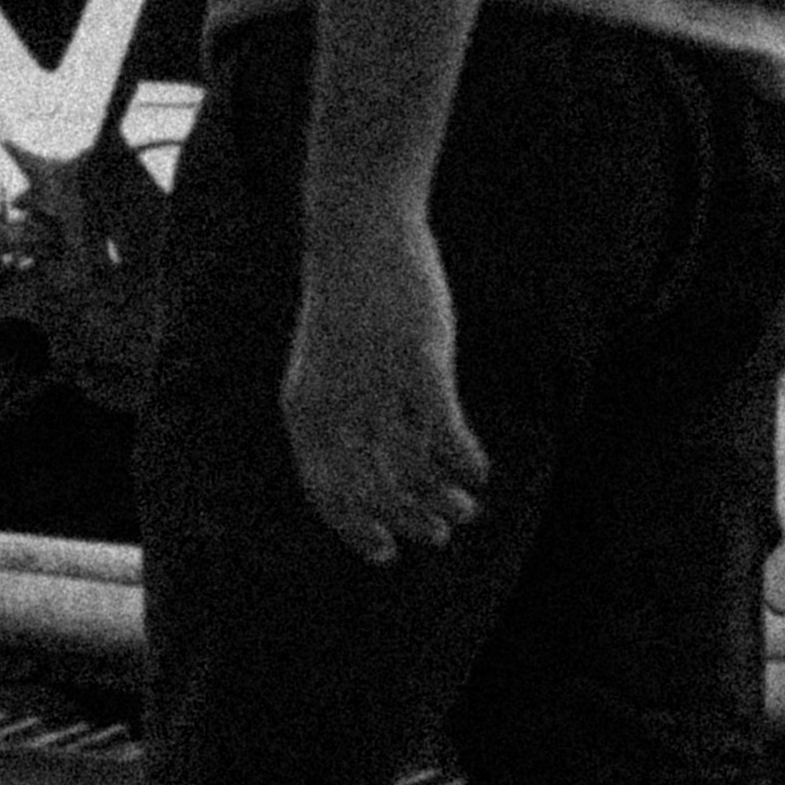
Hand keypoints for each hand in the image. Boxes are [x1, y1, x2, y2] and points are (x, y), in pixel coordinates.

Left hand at [281, 202, 490, 565]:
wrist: (359, 231)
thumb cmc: (349, 302)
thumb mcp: (331, 365)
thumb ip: (346, 414)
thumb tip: (384, 471)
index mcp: (304, 406)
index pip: (324, 491)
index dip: (354, 529)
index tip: (384, 552)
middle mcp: (336, 403)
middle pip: (374, 490)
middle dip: (410, 520)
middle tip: (441, 533)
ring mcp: (379, 384)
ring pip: (415, 469)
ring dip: (443, 498)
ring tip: (465, 507)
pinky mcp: (420, 362)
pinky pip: (448, 433)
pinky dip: (466, 461)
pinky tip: (480, 469)